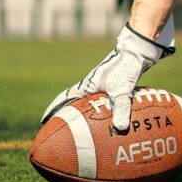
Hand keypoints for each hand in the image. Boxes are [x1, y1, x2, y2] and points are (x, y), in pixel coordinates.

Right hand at [41, 17, 175, 130]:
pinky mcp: (113, 85)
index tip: (44, 121)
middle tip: (61, 130)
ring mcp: (101, 85)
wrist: (137, 51)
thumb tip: (120, 128)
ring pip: (87, 103)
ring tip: (83, 130)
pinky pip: (102, 102)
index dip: (53, 109)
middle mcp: (91, 85)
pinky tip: (108, 121)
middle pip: (73, 102)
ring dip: (83, 114)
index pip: (64, 98)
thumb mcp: (122, 89)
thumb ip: (121, 108)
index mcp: (87, 85)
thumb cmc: (125, 67)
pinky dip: (101, 112)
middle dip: (66, 115)